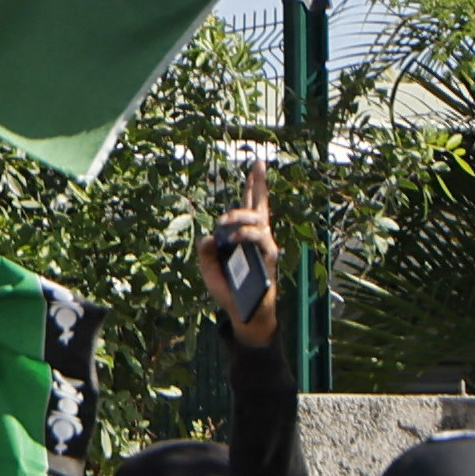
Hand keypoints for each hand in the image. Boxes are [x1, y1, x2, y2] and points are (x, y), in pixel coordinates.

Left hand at [205, 156, 283, 349]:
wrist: (243, 312)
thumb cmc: (229, 288)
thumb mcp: (209, 268)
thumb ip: (206, 252)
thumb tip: (207, 237)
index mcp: (245, 235)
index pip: (250, 205)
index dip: (254, 185)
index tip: (257, 163)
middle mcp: (259, 236)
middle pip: (261, 204)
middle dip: (259, 185)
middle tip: (250, 175)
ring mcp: (265, 245)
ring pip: (257, 219)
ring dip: (239, 216)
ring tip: (224, 222)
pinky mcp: (268, 257)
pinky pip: (259, 239)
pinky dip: (245, 235)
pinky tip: (233, 237)